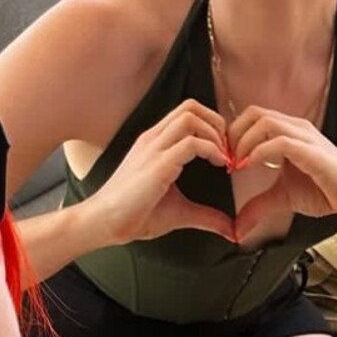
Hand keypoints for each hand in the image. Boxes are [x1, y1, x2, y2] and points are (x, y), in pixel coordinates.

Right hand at [96, 99, 235, 243]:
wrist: (105, 223)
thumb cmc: (134, 215)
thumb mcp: (179, 212)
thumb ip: (206, 216)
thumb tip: (231, 230)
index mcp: (155, 142)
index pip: (187, 113)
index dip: (212, 125)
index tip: (224, 151)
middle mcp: (153, 139)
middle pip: (191, 106)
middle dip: (218, 123)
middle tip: (228, 149)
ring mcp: (154, 148)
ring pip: (191, 117)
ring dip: (215, 134)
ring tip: (223, 157)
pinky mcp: (158, 164)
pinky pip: (191, 143)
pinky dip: (212, 150)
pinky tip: (218, 166)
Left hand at [228, 107, 336, 238]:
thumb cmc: (327, 191)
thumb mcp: (283, 198)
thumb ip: (258, 207)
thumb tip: (238, 228)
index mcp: (289, 132)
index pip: (252, 118)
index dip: (233, 135)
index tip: (225, 159)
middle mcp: (296, 128)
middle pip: (253, 113)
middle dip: (233, 134)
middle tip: (226, 159)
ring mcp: (305, 137)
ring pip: (264, 122)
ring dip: (243, 141)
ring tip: (237, 164)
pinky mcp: (312, 151)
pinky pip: (279, 141)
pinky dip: (259, 152)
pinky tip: (250, 167)